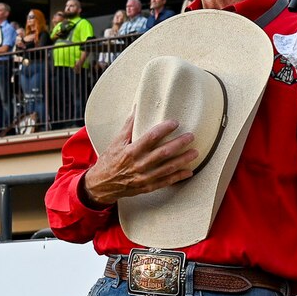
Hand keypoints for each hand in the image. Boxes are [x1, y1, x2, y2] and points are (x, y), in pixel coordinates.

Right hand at [81, 114, 197, 205]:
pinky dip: (178, 177)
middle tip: (190, 136)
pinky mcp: (147, 187)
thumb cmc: (109, 161)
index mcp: (130, 151)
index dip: (164, 129)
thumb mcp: (116, 142)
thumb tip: (137, 108)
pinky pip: (165, 182)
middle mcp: (138, 165)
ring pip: (167, 168)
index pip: (151, 137)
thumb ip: (128, 126)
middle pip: (163, 153)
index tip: (174, 123)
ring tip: (195, 152)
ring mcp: (144, 177)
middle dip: (179, 144)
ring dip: (183, 160)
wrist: (101, 185)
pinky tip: (189, 172)